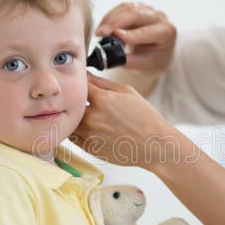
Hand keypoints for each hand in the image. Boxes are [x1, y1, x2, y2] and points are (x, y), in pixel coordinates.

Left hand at [72, 74, 194, 170]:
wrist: (154, 146)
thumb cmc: (144, 118)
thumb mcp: (128, 92)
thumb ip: (103, 83)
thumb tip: (86, 75)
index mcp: (102, 100)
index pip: (80, 85)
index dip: (80, 83)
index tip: (80, 83)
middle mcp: (92, 117)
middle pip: (71, 105)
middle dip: (75, 102)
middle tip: (84, 102)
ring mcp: (89, 135)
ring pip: (71, 122)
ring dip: (75, 118)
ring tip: (90, 118)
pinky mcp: (89, 148)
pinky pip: (74, 137)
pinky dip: (78, 132)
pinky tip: (93, 130)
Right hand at [96, 2, 175, 73]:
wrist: (158, 52)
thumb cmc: (153, 59)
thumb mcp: (145, 65)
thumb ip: (129, 61)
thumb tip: (112, 58)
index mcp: (167, 33)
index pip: (149, 32)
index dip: (133, 33)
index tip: (117, 36)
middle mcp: (159, 18)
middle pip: (137, 14)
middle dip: (116, 23)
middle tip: (101, 33)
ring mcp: (149, 10)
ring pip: (128, 8)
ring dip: (110, 19)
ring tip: (99, 32)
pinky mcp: (138, 7)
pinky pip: (122, 7)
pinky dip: (110, 16)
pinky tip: (103, 26)